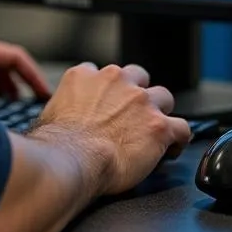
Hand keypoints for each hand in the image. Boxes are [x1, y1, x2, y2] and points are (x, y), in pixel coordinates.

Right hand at [30, 62, 191, 196]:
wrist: (72, 158)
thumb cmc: (57, 143)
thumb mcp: (50, 112)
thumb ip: (63, 106)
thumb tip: (61, 119)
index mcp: (85, 76)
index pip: (103, 74)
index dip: (109, 91)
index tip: (110, 105)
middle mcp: (115, 80)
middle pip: (137, 76)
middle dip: (137, 94)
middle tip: (133, 116)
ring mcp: (140, 101)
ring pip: (163, 97)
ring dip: (160, 112)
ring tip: (154, 131)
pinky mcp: (159, 126)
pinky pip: (182, 128)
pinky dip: (179, 139)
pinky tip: (172, 149)